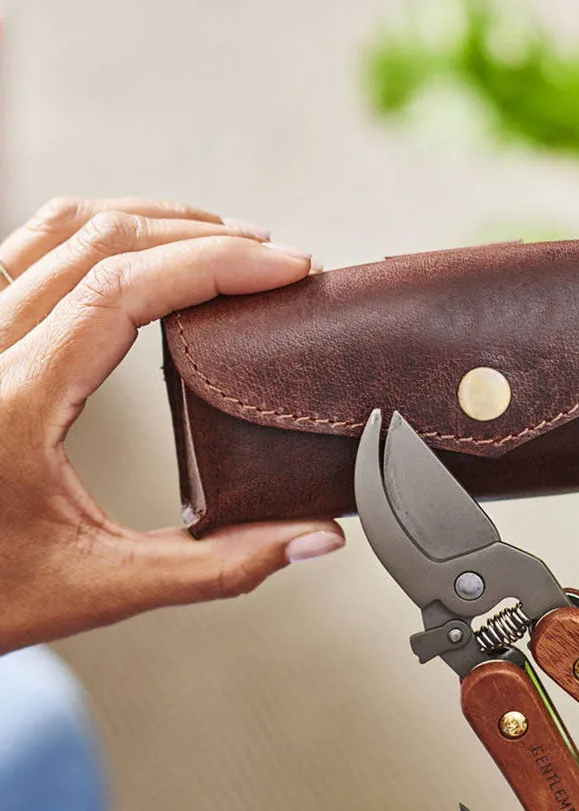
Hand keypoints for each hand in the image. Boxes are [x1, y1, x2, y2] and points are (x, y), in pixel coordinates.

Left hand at [0, 196, 344, 653]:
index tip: (287, 267)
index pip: (125, 290)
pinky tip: (149, 249)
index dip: (218, 264)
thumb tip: (315, 541)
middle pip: (102, 240)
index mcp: (11, 403)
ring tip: (228, 243)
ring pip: (62, 225)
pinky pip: (33, 243)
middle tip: (276, 259)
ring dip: (157, 221)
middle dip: (205, 237)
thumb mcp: (100, 589)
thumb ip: (219, 566)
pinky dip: (106, 230)